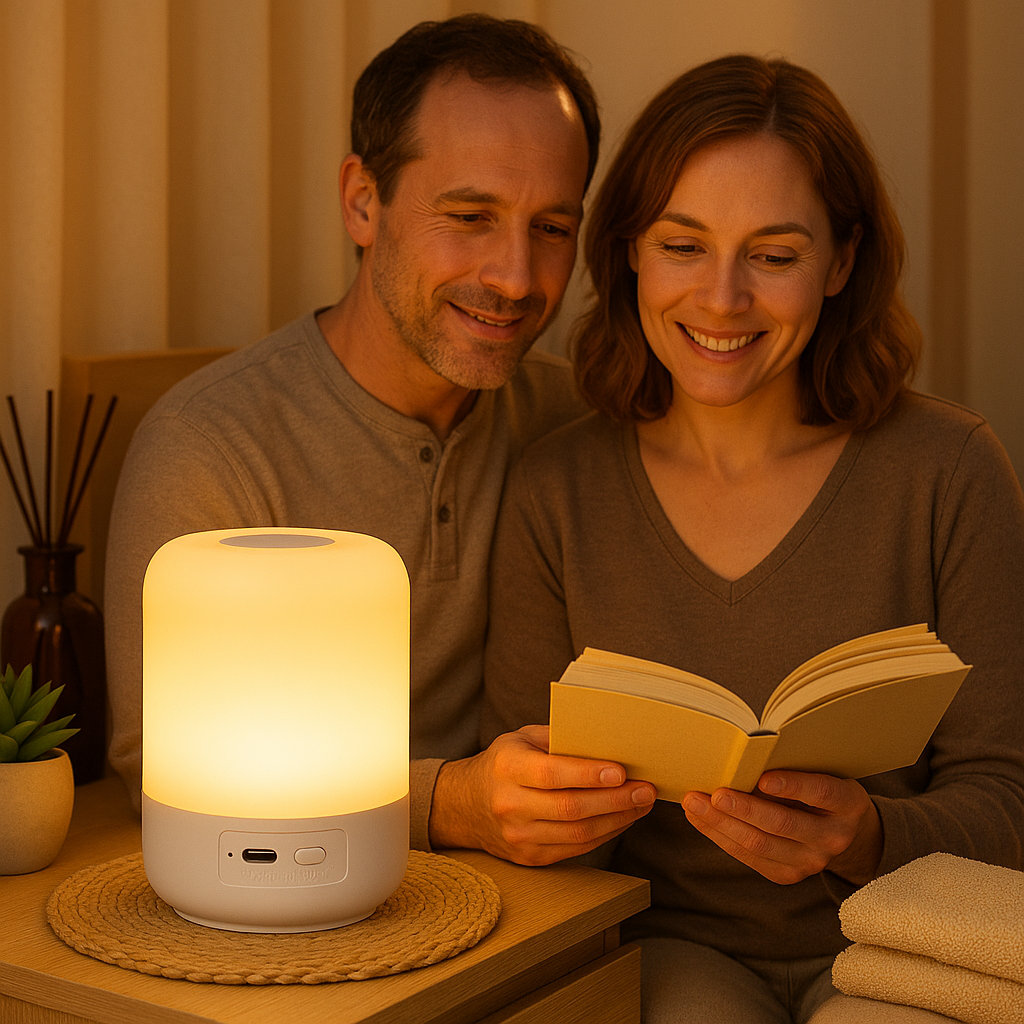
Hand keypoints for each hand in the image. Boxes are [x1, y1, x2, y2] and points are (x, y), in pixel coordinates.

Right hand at [428, 725, 656, 865]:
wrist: (466, 805)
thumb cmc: (503, 763)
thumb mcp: (522, 739)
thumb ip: (559, 738)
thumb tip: (606, 739)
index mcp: (507, 768)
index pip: (552, 774)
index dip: (588, 774)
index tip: (621, 771)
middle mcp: (510, 805)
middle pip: (570, 808)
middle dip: (615, 800)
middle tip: (645, 790)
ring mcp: (519, 836)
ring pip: (577, 834)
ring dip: (616, 820)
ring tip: (641, 805)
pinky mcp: (530, 857)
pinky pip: (575, 849)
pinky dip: (604, 834)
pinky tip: (621, 819)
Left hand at [681, 770, 882, 885]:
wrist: (843, 830)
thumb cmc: (820, 789)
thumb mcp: (820, 772)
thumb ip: (791, 767)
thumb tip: (740, 758)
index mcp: (847, 803)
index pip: (821, 793)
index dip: (792, 786)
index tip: (762, 778)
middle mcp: (833, 836)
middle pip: (782, 824)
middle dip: (743, 808)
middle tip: (714, 794)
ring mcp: (811, 861)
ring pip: (760, 844)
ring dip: (721, 823)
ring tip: (695, 805)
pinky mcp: (789, 874)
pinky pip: (749, 856)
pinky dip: (720, 836)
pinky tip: (701, 819)